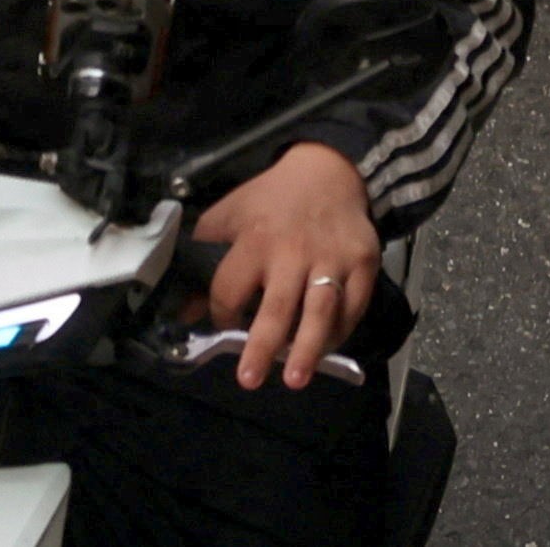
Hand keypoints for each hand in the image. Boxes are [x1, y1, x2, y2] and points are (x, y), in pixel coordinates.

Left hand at [195, 147, 389, 392]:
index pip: (231, 288)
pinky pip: (354, 308)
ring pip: (320, 312)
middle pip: (277, 308)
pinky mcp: (364, 264)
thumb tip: (184, 309)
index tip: (223, 326)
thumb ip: (206, 256)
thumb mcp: (230, 215)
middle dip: (261, 347)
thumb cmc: (271, 199)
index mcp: (255, 239)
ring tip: (295, 379)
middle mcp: (294, 253)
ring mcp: (333, 260)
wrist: (329, 169)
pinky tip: (327, 350)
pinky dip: (341, 332)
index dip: (221, 313)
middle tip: (248, 380)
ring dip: (307, 349)